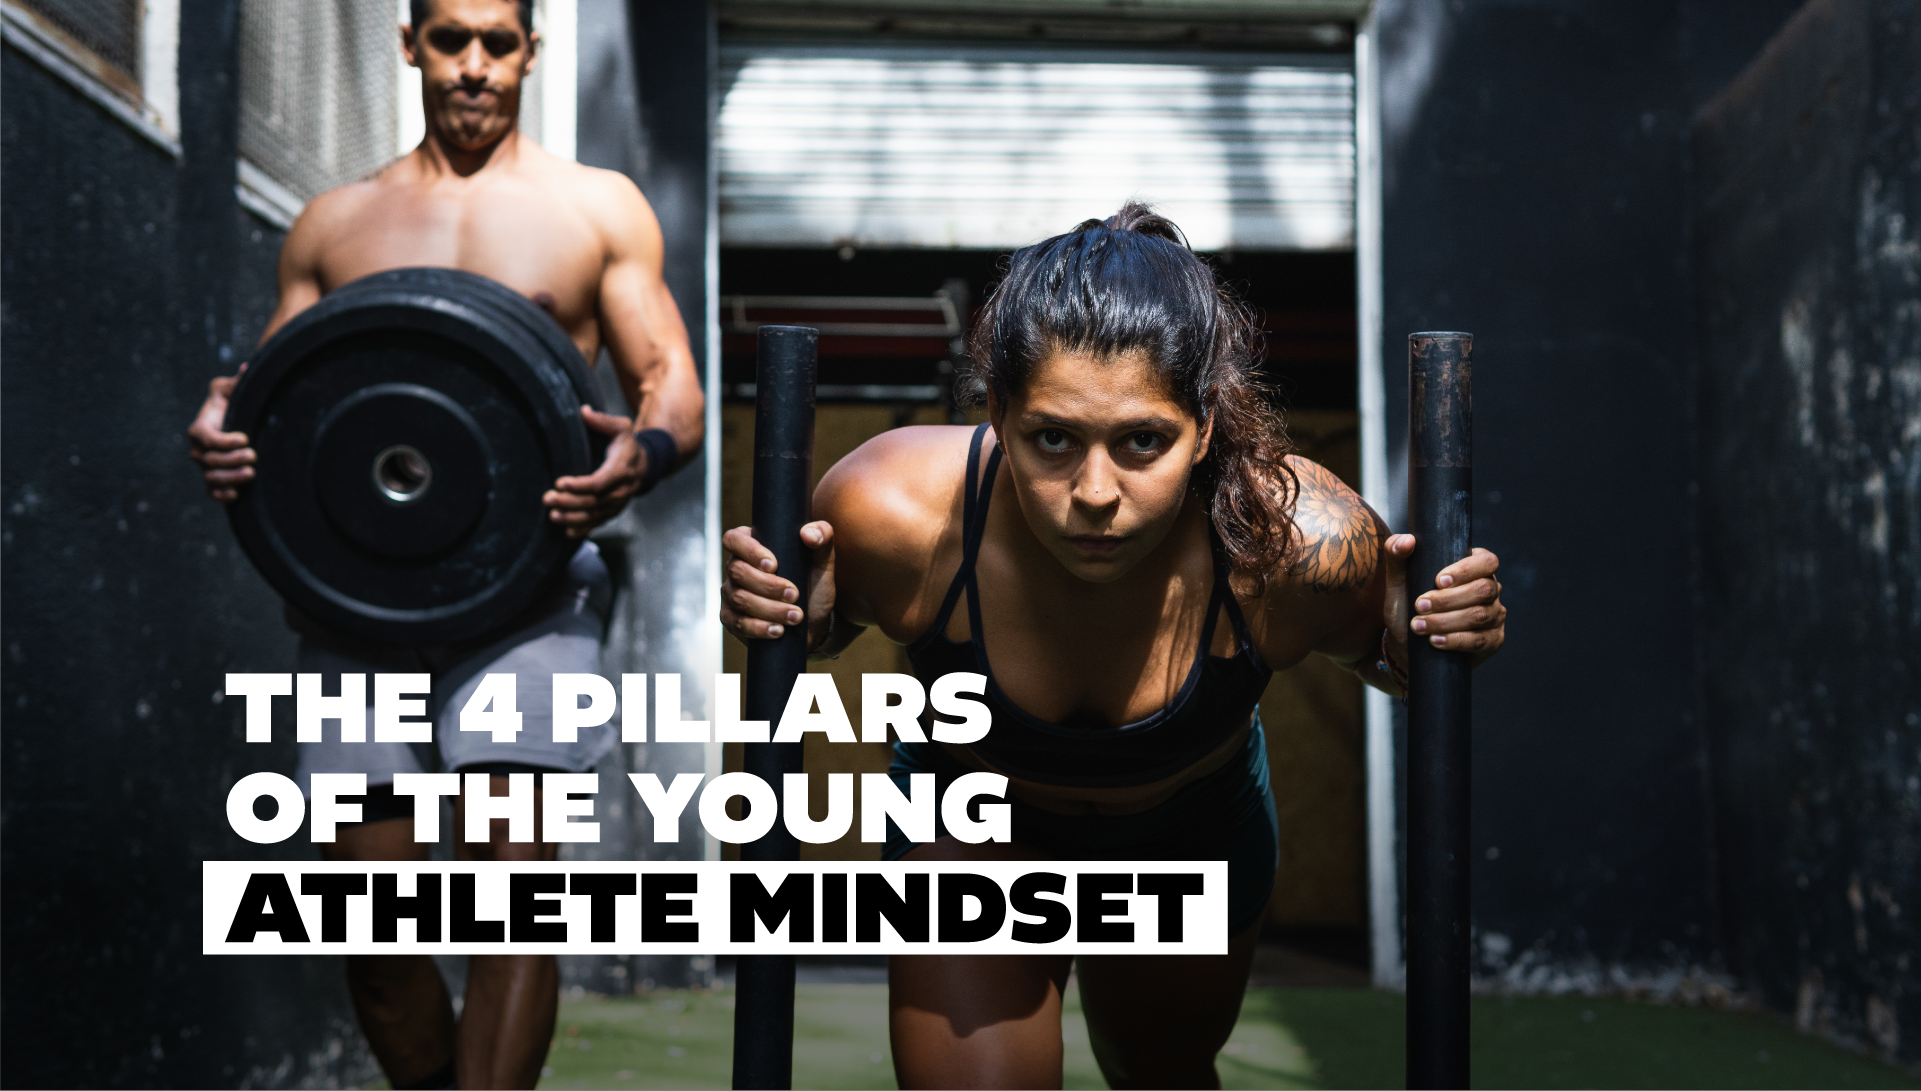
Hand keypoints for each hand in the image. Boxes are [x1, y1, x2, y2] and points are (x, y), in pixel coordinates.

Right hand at [188, 370, 252, 501]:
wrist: (240, 422)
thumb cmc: (234, 402)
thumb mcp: (233, 389)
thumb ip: (237, 381)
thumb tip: (247, 370)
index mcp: (201, 427)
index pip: (205, 437)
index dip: (223, 441)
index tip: (245, 438)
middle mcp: (199, 449)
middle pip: (209, 460)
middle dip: (231, 459)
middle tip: (253, 456)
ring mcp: (206, 466)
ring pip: (211, 477)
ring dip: (230, 478)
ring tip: (251, 473)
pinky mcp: (215, 479)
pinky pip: (212, 492)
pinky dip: (221, 495)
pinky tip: (236, 494)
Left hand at [544, 406, 649, 538]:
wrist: (645, 465)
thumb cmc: (627, 445)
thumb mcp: (621, 428)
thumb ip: (603, 421)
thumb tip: (583, 411)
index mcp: (622, 469)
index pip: (600, 482)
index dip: (580, 485)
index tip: (559, 483)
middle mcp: (621, 490)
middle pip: (593, 501)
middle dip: (569, 502)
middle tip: (547, 498)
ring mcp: (618, 503)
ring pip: (595, 515)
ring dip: (572, 518)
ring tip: (552, 515)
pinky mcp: (614, 512)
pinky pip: (599, 523)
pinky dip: (583, 529)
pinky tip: (567, 531)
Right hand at [720, 521, 835, 646]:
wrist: (814, 624)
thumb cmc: (813, 587)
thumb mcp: (823, 563)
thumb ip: (823, 538)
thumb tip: (808, 533)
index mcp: (752, 546)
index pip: (734, 538)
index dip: (749, 550)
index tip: (774, 565)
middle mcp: (736, 568)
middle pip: (737, 571)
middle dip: (768, 585)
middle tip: (795, 594)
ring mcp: (731, 595)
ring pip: (740, 599)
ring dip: (770, 608)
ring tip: (796, 615)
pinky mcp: (732, 620)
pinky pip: (737, 623)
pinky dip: (759, 628)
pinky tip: (778, 630)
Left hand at [1383, 537, 1505, 667]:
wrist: (1406, 643)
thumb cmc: (1407, 607)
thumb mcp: (1399, 581)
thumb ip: (1397, 555)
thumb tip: (1406, 540)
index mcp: (1475, 568)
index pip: (1487, 561)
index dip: (1466, 570)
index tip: (1438, 580)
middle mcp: (1491, 589)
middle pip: (1483, 589)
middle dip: (1448, 599)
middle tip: (1420, 606)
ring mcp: (1494, 615)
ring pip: (1479, 615)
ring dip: (1446, 621)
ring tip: (1419, 625)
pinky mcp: (1493, 640)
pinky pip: (1480, 640)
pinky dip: (1455, 640)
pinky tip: (1435, 640)